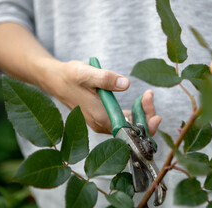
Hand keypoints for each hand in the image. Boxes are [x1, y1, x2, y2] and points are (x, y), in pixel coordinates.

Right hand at [41, 60, 160, 133]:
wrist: (55, 80)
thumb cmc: (69, 76)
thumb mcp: (85, 73)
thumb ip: (105, 78)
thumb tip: (126, 84)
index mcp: (100, 118)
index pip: (129, 130)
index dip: (145, 124)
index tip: (155, 113)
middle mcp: (102, 124)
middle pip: (132, 131)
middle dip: (147, 116)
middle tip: (150, 97)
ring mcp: (102, 122)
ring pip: (129, 126)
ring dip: (142, 114)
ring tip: (148, 96)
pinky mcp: (103, 117)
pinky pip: (123, 121)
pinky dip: (134, 113)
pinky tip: (140, 102)